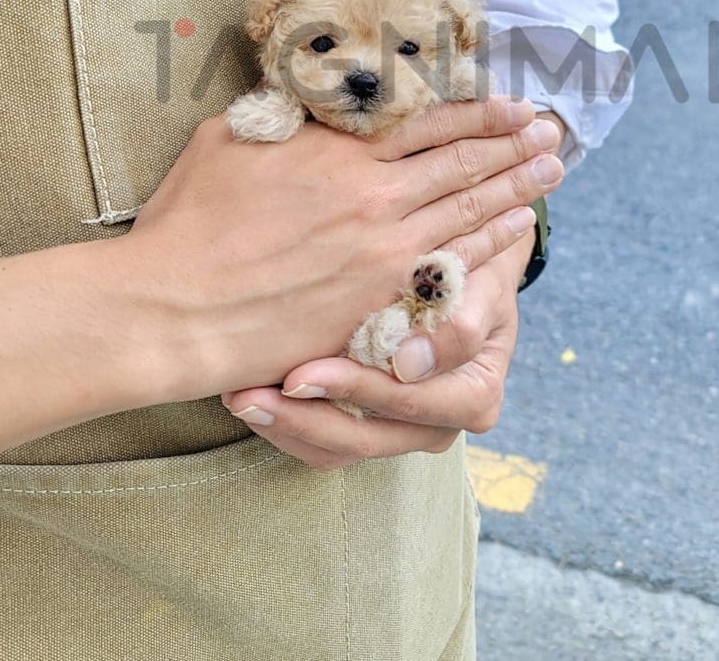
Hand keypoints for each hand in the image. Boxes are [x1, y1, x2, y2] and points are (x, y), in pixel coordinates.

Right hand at [124, 97, 561, 404]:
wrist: (173, 307)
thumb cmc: (186, 223)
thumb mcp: (228, 142)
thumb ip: (282, 122)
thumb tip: (306, 105)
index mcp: (339, 152)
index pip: (428, 123)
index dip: (479, 111)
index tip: (515, 102)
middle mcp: (373, 197)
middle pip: (461, 164)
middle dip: (513, 145)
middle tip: (552, 133)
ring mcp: (381, 252)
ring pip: (466, 212)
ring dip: (515, 188)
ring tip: (551, 171)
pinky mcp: (377, 301)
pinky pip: (450, 269)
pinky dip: (489, 247)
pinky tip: (516, 232)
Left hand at [220, 230, 533, 468]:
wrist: (465, 273)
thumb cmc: (473, 269)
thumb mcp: (481, 281)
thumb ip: (459, 319)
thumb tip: (407, 364)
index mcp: (474, 395)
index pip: (408, 402)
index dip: (354, 390)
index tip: (301, 373)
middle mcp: (440, 425)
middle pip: (366, 439)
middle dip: (302, 418)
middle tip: (246, 394)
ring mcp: (403, 431)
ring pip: (339, 450)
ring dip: (285, 427)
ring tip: (236, 396)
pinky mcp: (373, 426)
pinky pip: (325, 445)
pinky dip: (287, 426)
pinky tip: (250, 394)